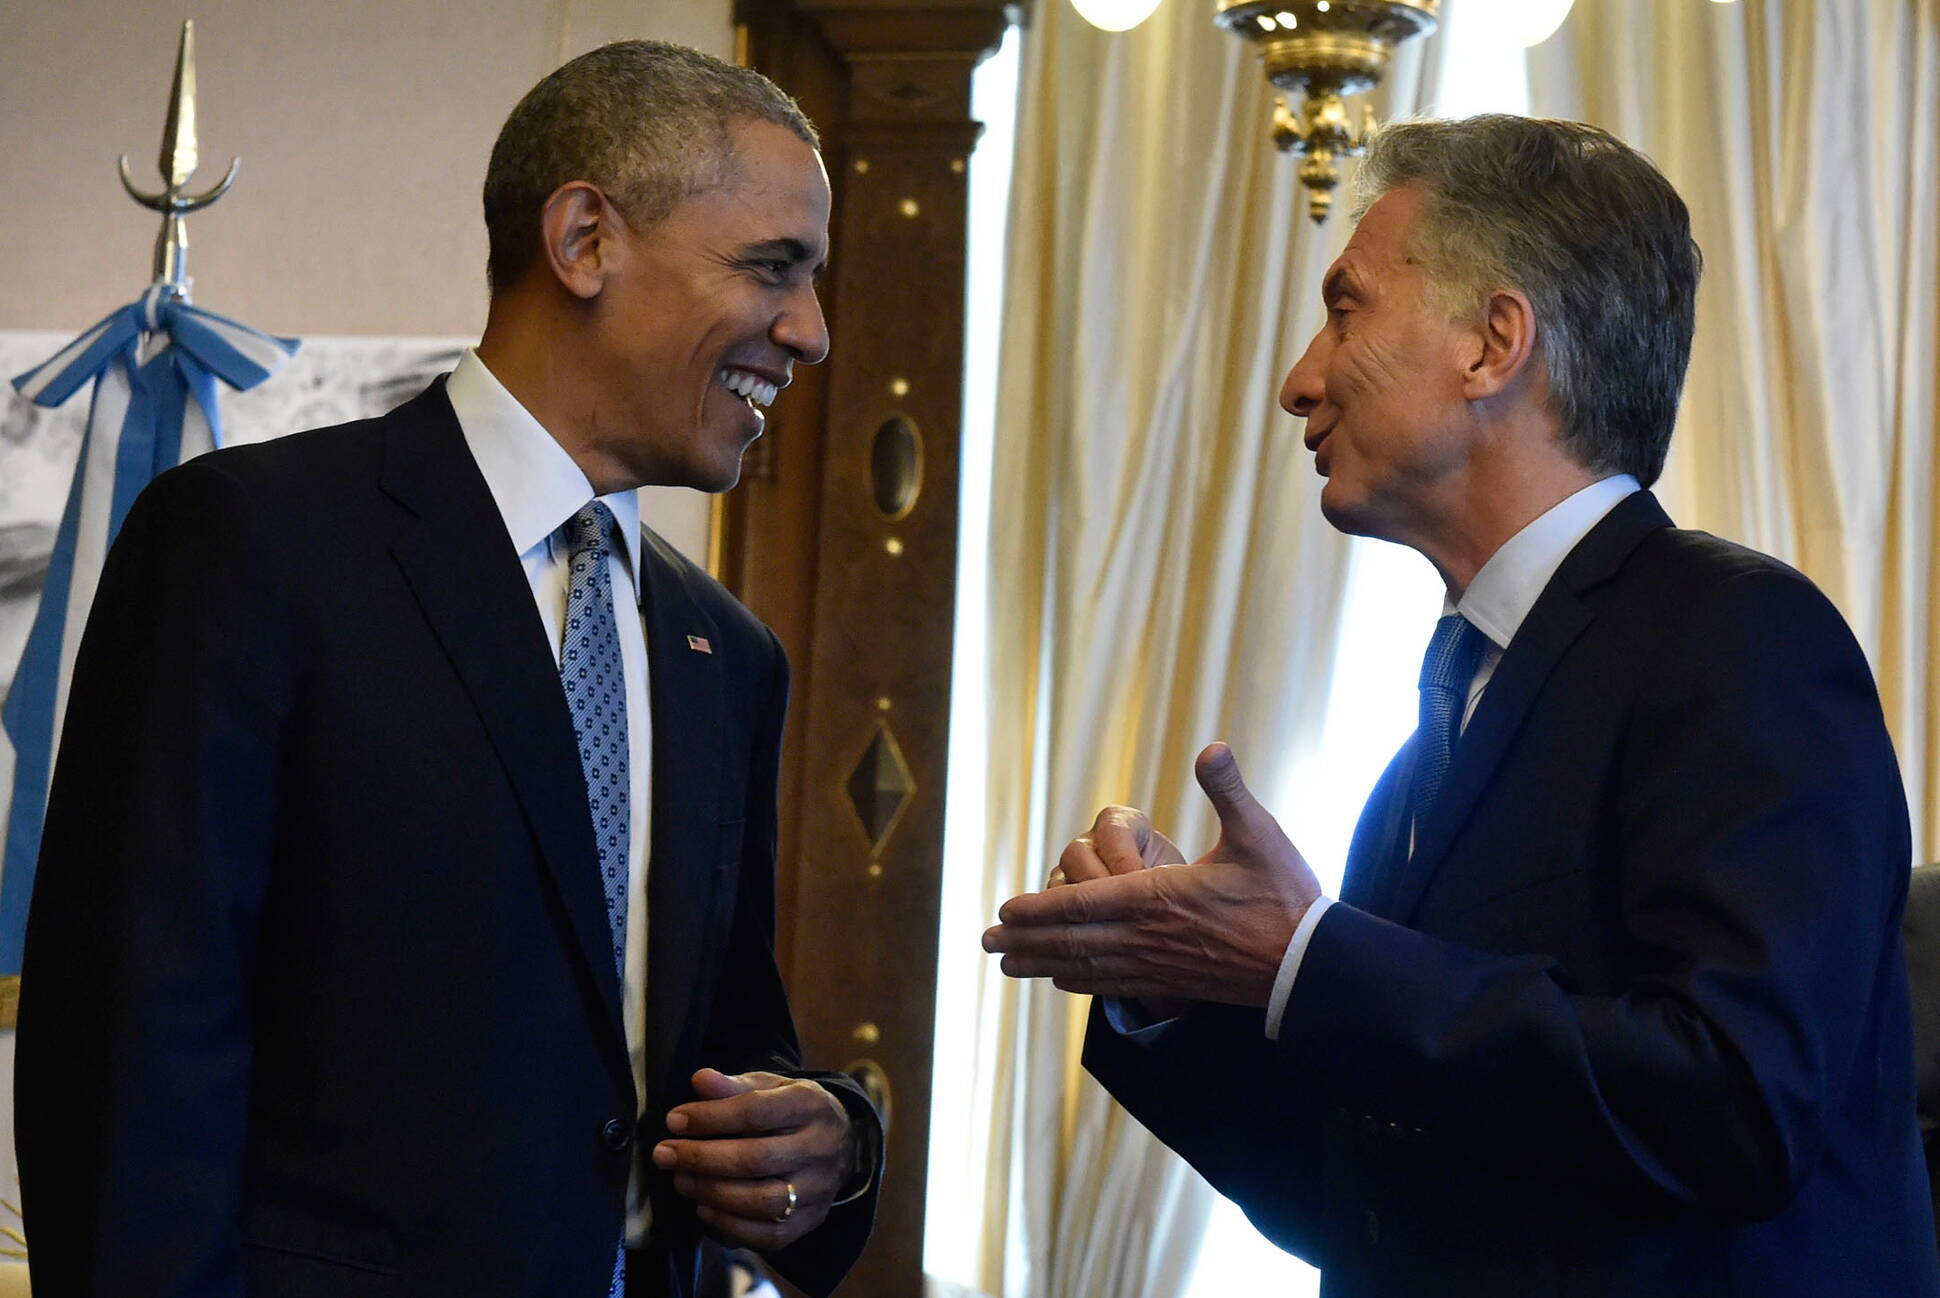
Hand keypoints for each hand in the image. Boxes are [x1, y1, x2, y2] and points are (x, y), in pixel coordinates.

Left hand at [652, 1068, 854, 1250]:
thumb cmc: (790, 1111)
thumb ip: (734, 1086)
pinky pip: (768, 1233)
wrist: (838, 1143)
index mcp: (810, 1105)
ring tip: (681, 1179)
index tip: (674, 1120)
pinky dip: (729, 1223)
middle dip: (701, 1158)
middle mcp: (820, 1148)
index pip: (755, 1112)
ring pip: (761, 1200)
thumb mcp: (769, 1087)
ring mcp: (819, 1189)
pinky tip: (704, 1206)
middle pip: (755, 1159)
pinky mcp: (811, 1220)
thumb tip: (700, 1080)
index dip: (710, 1117)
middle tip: (664, 1154)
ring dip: (711, 1192)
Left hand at [984, 743, 1320, 1006]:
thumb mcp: (1259, 834)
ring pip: (1087, 968)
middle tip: (985, 942)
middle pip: (1072, 942)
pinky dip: (1080, 983)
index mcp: (1159, 898)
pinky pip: (1113, 986)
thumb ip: (1229, 789)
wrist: (1311, 965)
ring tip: (1007, 965)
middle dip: (1025, 941)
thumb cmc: (1286, 896)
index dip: (1039, 910)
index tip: (1003, 910)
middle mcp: (1148, 937)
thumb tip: (1212, 746)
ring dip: (1042, 964)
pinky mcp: (1173, 987)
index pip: (1082, 905)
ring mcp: (1158, 966)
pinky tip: (1062, 981)